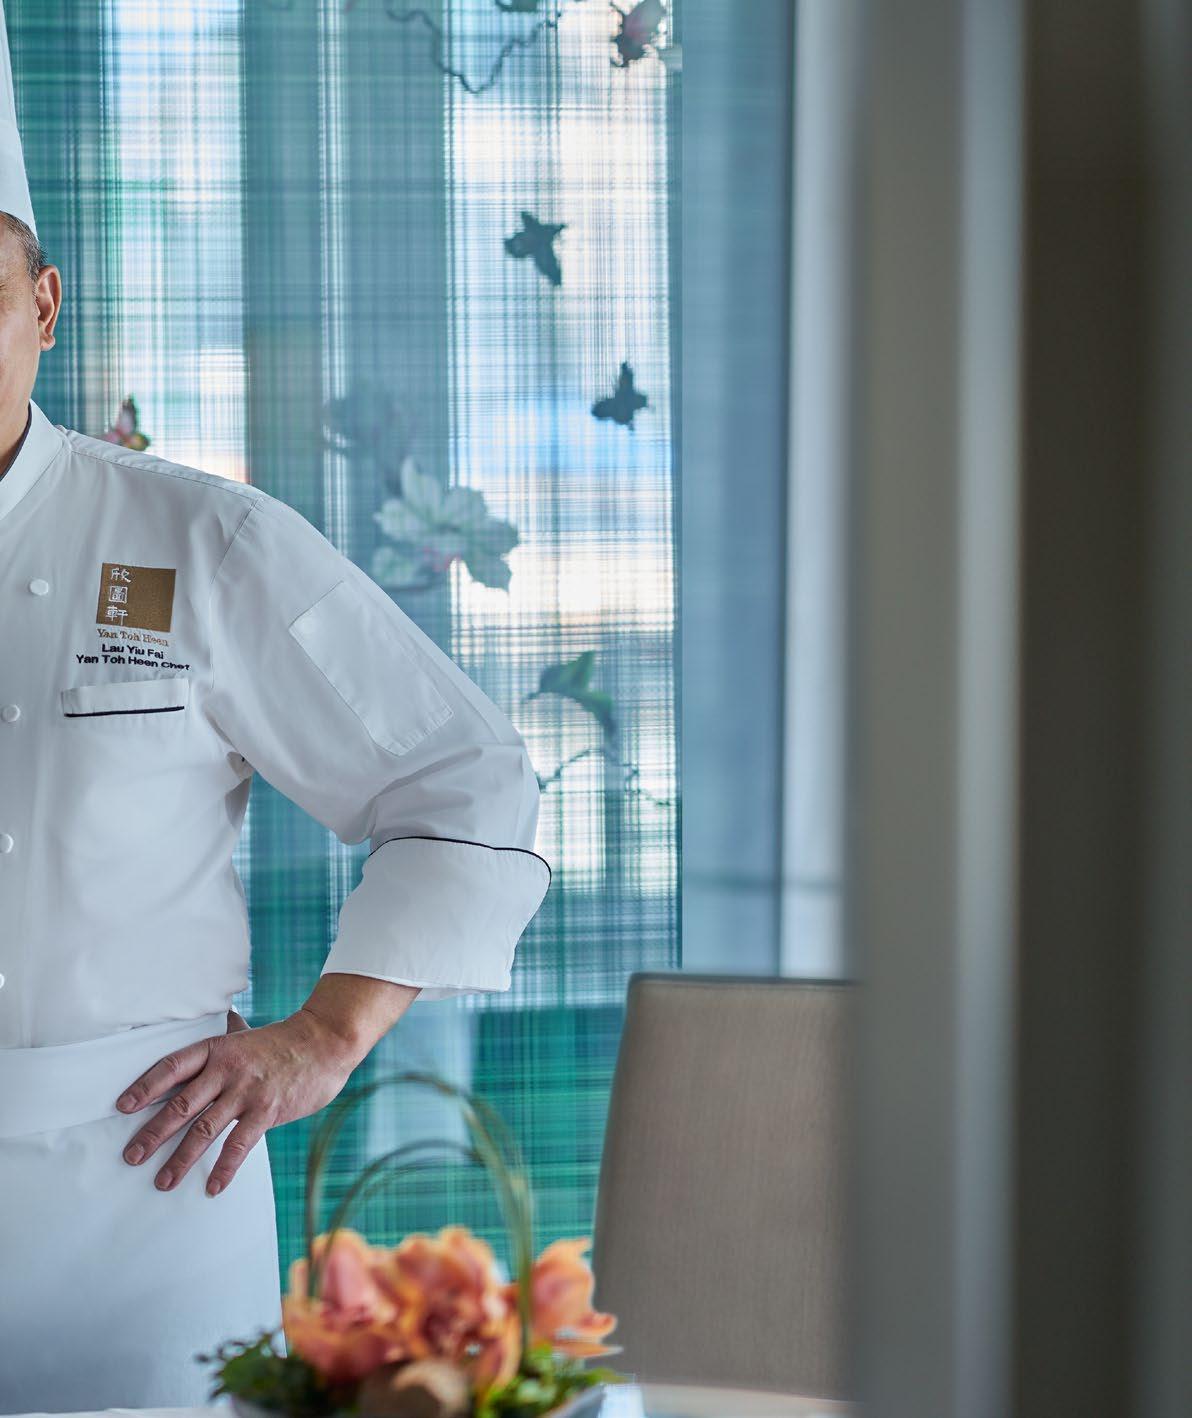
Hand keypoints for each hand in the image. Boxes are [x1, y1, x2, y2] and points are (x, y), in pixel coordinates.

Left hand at [115, 1008, 358, 1196]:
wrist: (325, 1042)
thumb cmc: (284, 1041)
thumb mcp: (248, 1034)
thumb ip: (229, 1032)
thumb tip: (220, 1017)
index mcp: (217, 1049)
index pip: (172, 1066)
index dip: (145, 1086)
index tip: (123, 1106)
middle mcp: (227, 1070)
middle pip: (180, 1104)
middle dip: (152, 1133)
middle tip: (131, 1156)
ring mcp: (246, 1091)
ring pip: (204, 1129)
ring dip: (180, 1159)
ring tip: (162, 1181)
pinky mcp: (267, 1111)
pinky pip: (239, 1145)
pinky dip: (224, 1168)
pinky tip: (212, 1187)